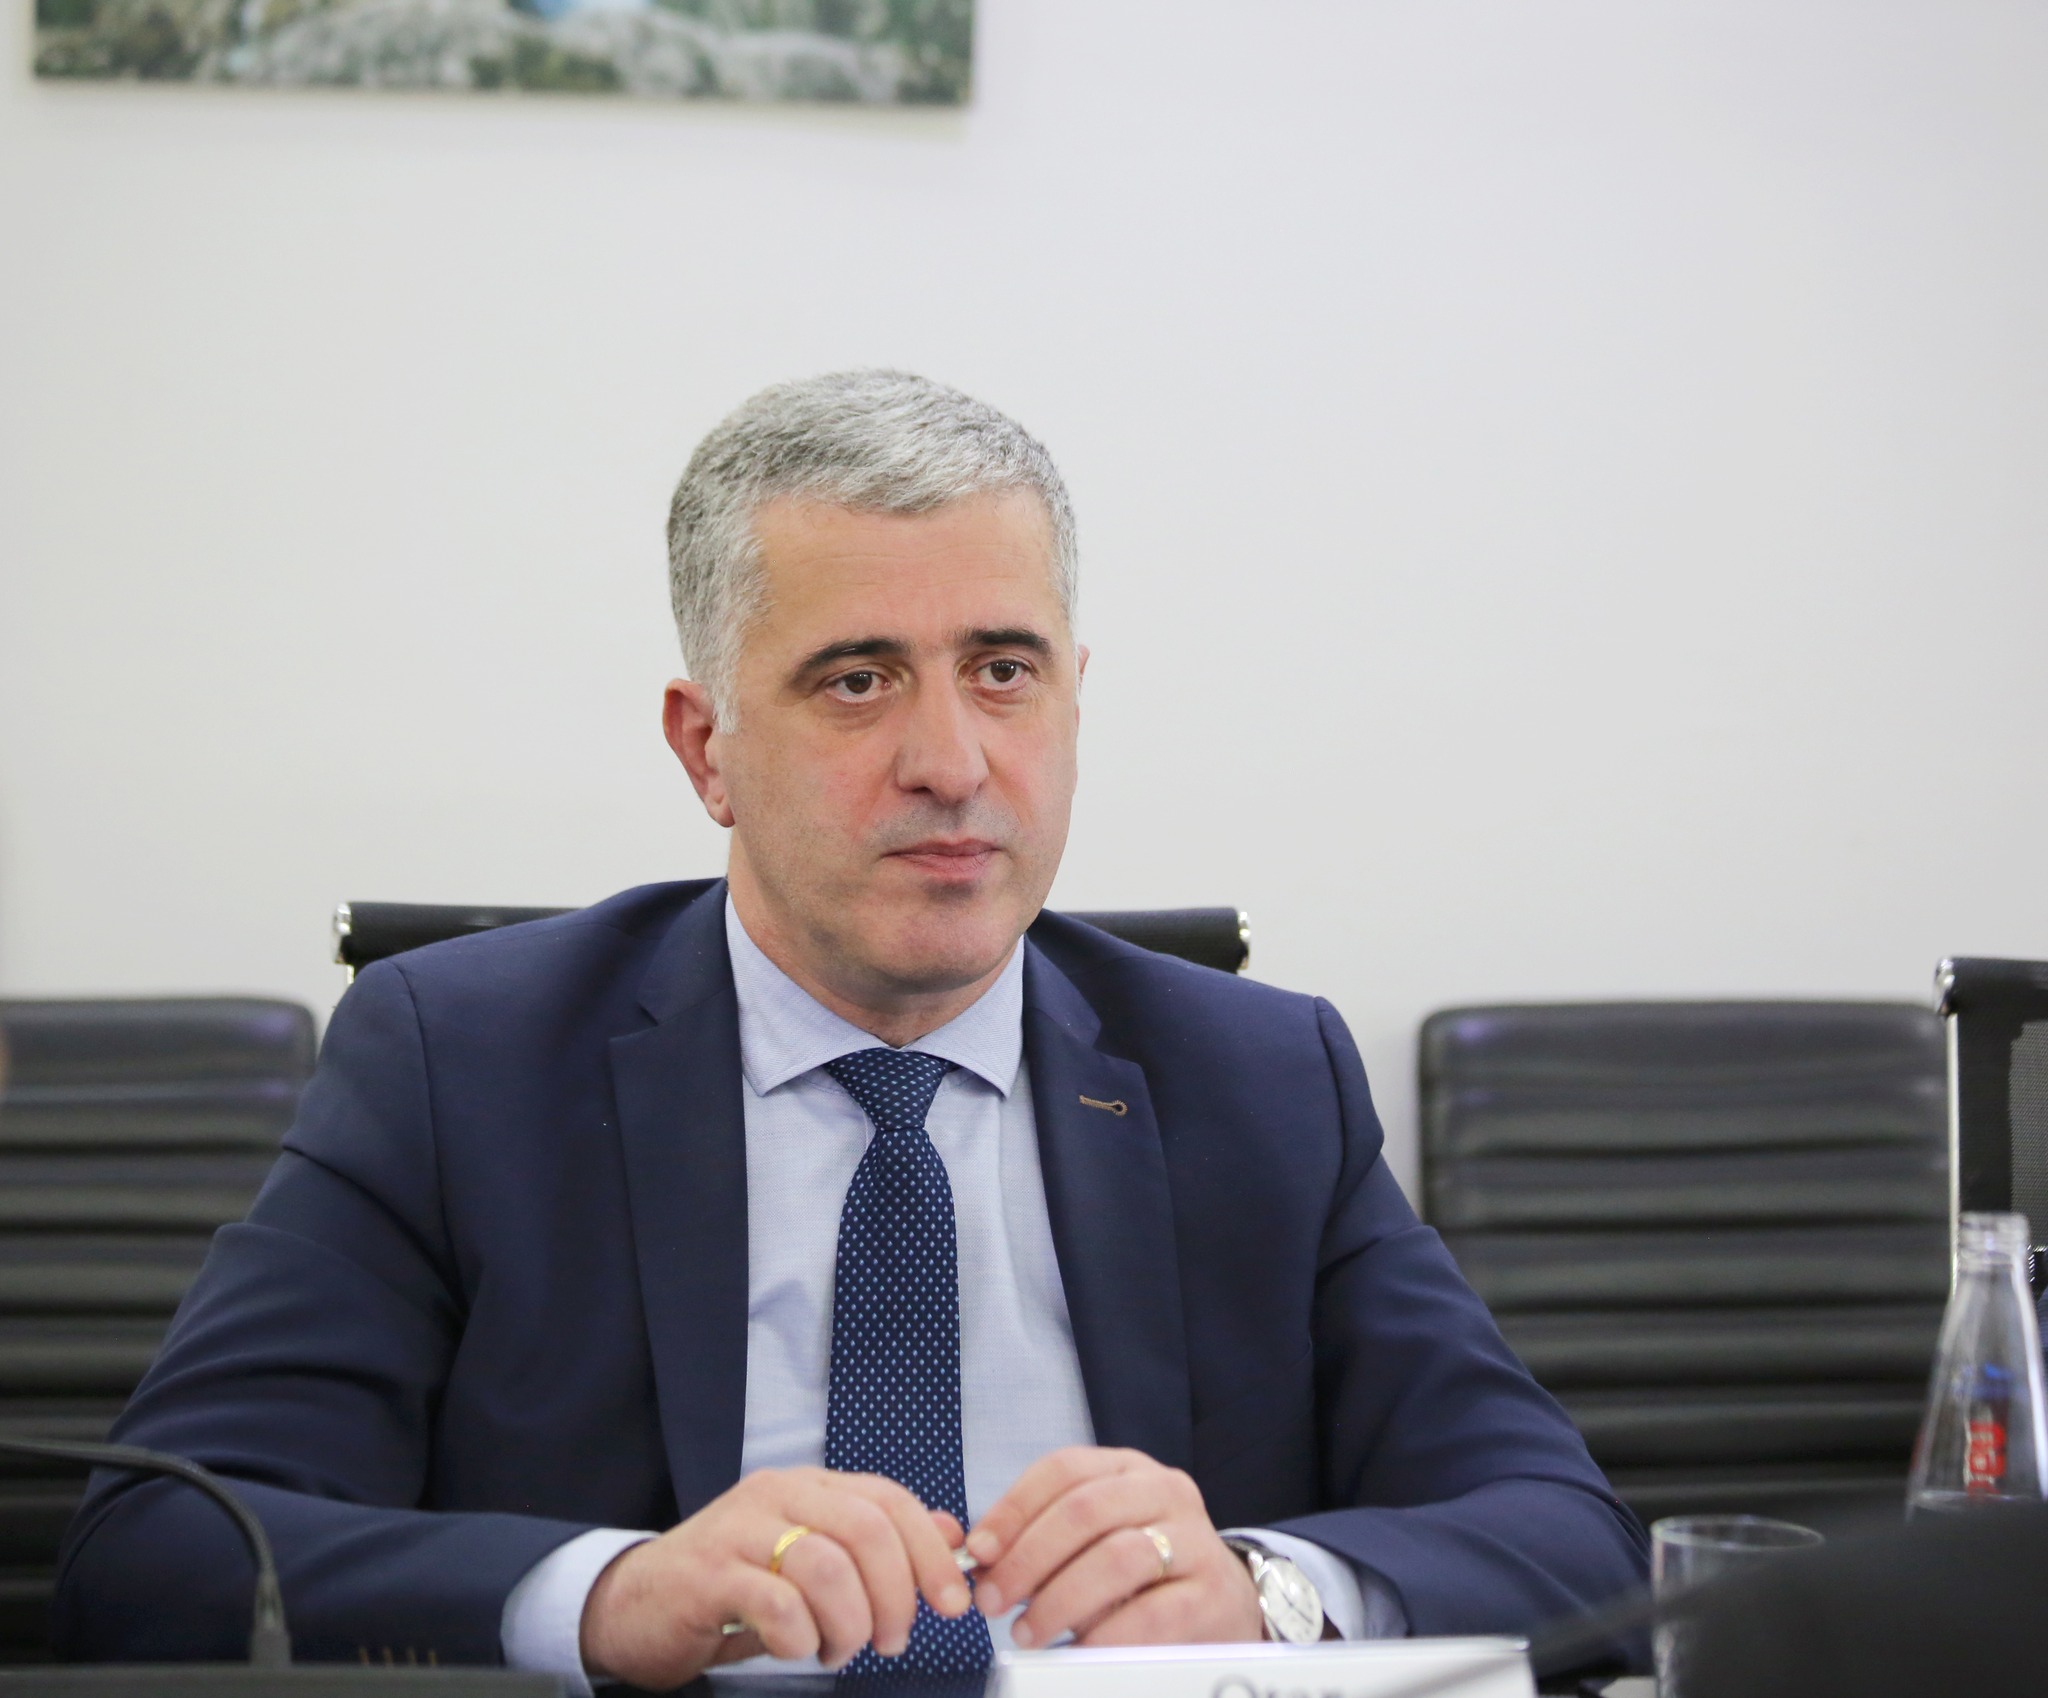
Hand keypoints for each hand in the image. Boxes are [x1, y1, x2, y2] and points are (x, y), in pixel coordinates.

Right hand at [578, 1466, 973, 1689]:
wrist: (633, 1605)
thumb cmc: (729, 1587)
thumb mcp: (807, 1558)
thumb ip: (874, 1544)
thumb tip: (950, 1534)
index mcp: (807, 1486)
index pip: (888, 1500)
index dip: (929, 1551)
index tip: (952, 1601)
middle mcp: (775, 1495)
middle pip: (866, 1530)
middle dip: (896, 1595)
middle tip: (892, 1639)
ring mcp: (738, 1530)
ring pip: (827, 1568)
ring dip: (848, 1625)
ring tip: (837, 1649)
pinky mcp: (708, 1575)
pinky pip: (778, 1605)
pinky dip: (800, 1638)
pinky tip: (794, 1648)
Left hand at [963, 1446, 1262, 1648]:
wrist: (1223, 1604)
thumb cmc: (1138, 1573)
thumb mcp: (1090, 1542)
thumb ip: (1035, 1542)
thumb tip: (968, 1555)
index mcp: (1127, 1468)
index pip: (1062, 1469)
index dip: (1013, 1509)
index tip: (976, 1552)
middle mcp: (1165, 1491)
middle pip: (1085, 1510)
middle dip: (1027, 1558)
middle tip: (991, 1601)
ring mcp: (1194, 1540)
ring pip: (1117, 1558)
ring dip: (1059, 1600)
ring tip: (1027, 1632)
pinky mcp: (1211, 1595)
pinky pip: (1150, 1615)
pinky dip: (1103, 1636)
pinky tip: (1076, 1651)